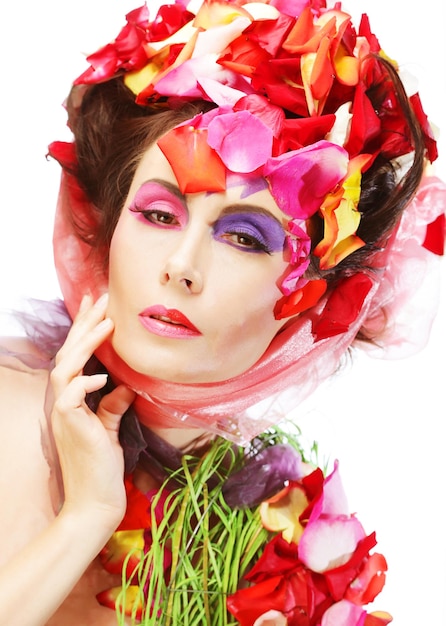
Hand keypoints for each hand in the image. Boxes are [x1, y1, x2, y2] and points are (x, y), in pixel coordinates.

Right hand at [50, 294, 134, 530]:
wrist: (96, 503)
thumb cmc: (102, 467)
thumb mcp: (110, 428)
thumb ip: (113, 406)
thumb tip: (124, 385)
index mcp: (73, 400)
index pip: (77, 358)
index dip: (85, 331)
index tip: (98, 307)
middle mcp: (64, 402)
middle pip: (69, 354)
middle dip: (84, 324)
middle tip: (100, 298)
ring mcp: (64, 414)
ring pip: (66, 368)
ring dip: (85, 343)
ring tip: (106, 321)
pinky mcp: (70, 426)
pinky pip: (71, 396)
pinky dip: (85, 382)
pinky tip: (104, 376)